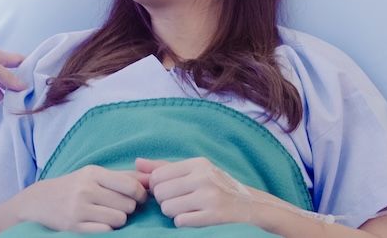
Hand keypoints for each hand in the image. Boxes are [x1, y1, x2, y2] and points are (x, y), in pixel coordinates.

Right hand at [16, 166, 147, 232]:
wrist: (40, 201)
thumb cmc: (74, 186)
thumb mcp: (94, 175)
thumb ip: (123, 176)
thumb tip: (152, 179)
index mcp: (93, 173)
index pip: (130, 185)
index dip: (140, 195)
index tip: (138, 198)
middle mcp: (86, 189)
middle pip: (128, 205)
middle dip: (128, 208)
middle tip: (118, 207)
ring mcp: (79, 209)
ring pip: (119, 220)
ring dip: (118, 221)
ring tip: (107, 215)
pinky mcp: (75, 227)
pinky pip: (106, 232)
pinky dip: (107, 230)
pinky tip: (98, 224)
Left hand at [136, 157, 257, 228]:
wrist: (249, 205)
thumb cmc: (215, 186)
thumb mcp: (194, 171)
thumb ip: (164, 167)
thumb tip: (137, 163)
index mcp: (197, 164)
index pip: (157, 176)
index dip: (157, 187)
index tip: (168, 191)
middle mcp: (203, 177)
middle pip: (160, 193)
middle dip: (164, 202)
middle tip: (177, 202)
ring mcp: (209, 197)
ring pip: (167, 209)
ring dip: (172, 213)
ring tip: (185, 210)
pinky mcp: (214, 216)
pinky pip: (180, 222)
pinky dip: (183, 222)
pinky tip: (193, 218)